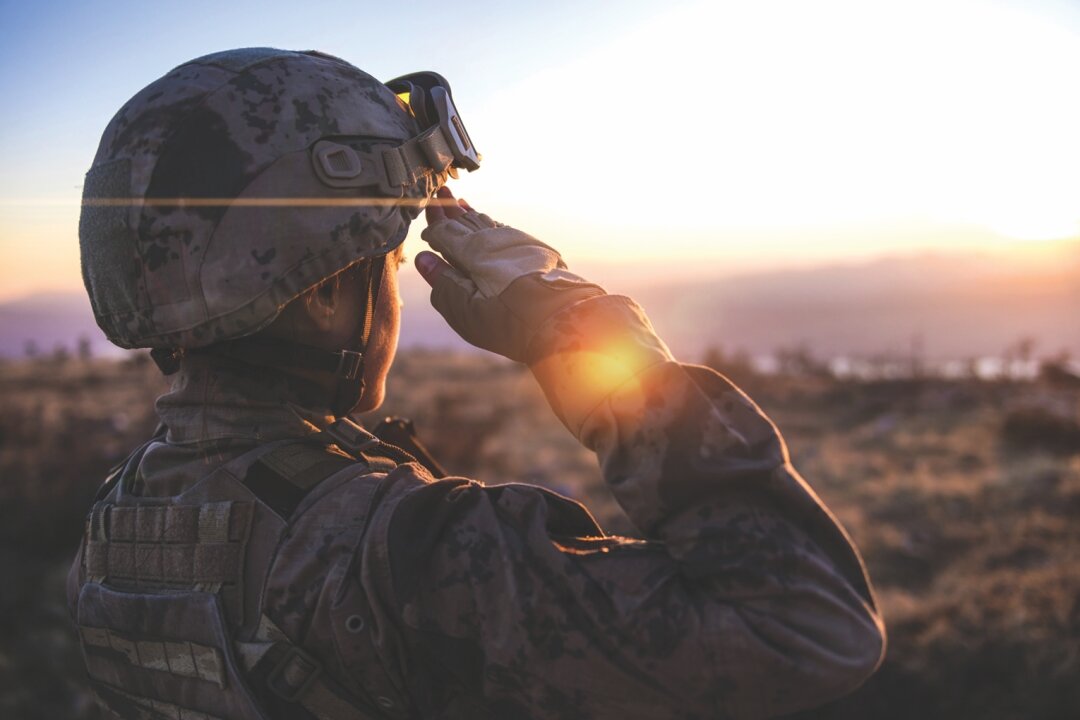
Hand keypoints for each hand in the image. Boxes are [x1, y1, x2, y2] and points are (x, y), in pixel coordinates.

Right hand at [415, 187, 604, 362]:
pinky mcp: (536, 250)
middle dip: (452, 211)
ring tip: (462, 205)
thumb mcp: (465, 310)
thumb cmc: (509, 321)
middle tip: (443, 194)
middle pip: (467, 221)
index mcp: (473, 251)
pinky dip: (493, 226)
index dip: (434, 225)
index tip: (427, 213)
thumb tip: (424, 260)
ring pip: (488, 223)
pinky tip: (491, 226)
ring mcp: (518, 242)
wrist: (561, 319)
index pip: (445, 231)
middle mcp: (495, 239)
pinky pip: (506, 231)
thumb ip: (443, 282)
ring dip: (473, 215)